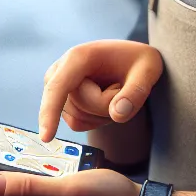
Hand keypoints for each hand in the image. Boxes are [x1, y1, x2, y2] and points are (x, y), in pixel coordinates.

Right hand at [39, 39, 162, 141]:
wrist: (132, 59)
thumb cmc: (139, 61)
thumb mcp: (149, 69)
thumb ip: (136, 92)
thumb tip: (117, 115)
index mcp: (78, 57)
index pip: (58, 88)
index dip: (50, 112)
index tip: (46, 137)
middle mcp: (61, 70)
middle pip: (79, 107)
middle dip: (106, 106)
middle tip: (123, 86)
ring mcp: (59, 87)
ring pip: (77, 119)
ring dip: (102, 114)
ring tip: (114, 91)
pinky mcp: (63, 102)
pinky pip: (77, 124)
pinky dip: (96, 120)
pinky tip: (106, 101)